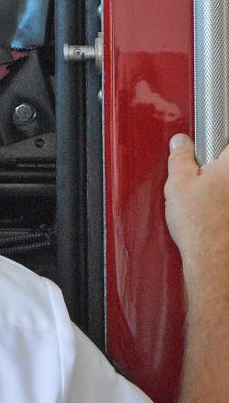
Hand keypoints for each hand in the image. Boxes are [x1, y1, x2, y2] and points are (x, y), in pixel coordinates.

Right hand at [164, 132, 228, 269]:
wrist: (214, 263)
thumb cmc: (201, 228)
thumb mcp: (178, 183)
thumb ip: (180, 156)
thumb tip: (181, 143)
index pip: (224, 140)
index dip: (212, 144)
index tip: (204, 149)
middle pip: (226, 165)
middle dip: (215, 168)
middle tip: (201, 178)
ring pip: (225, 188)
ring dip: (218, 191)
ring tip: (205, 202)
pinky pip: (225, 204)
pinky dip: (221, 207)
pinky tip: (213, 218)